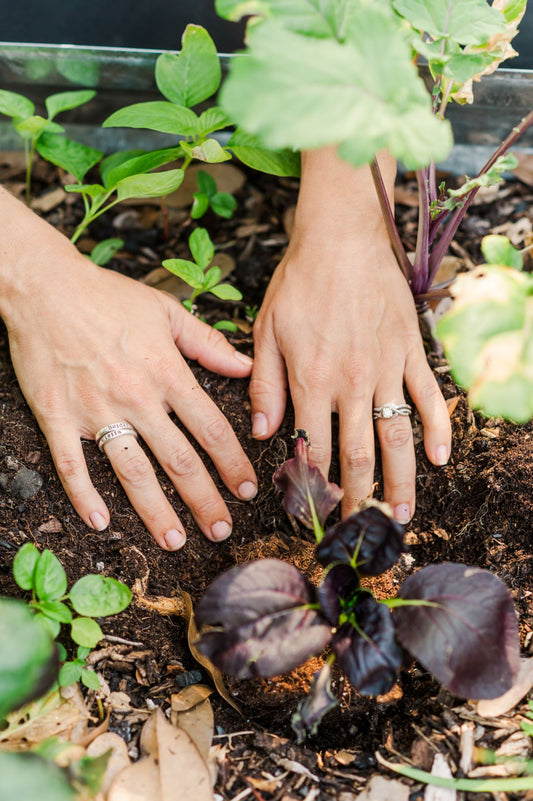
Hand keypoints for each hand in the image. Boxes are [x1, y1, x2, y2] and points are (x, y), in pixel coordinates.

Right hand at [1, 190, 256, 549]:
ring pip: (132, 472)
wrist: (45, 287)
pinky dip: (84, 496)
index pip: (211, 428)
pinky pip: (71, 465)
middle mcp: (136, 397)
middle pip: (178, 459)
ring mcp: (95, 410)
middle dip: (204, 499)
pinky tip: (100, 523)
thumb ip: (208, 343)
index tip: (248, 489)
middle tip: (222, 530)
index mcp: (167, 372)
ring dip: (156, 511)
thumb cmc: (107, 295)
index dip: (233, 462)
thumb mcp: (166, 310)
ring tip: (175, 541)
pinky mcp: (57, 416)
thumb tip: (246, 366)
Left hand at [249, 149, 450, 521]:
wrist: (341, 237)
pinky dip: (437, 428)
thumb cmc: (300, 282)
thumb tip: (262, 433)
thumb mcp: (267, 331)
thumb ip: (266, 386)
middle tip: (362, 529)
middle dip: (360, 497)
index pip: (316, 446)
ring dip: (400, 478)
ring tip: (401, 513)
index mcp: (311, 380)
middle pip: (360, 453)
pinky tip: (440, 458)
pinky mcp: (410, 351)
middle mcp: (351, 382)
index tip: (318, 513)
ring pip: (397, 435)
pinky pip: (427, 396)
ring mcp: (386, 368)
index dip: (317, 485)